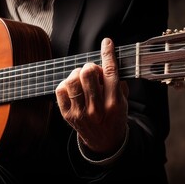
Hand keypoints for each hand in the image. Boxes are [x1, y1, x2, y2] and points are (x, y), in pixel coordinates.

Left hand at [55, 38, 128, 155]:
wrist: (104, 141)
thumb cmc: (114, 116)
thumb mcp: (124, 101)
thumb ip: (117, 82)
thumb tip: (107, 61)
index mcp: (114, 103)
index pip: (110, 72)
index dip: (108, 54)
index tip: (106, 42)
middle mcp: (96, 109)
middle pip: (88, 74)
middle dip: (90, 66)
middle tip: (93, 71)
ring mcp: (80, 113)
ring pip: (72, 80)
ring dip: (77, 74)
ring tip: (82, 79)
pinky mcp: (67, 115)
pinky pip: (60, 90)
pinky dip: (66, 84)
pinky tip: (73, 88)